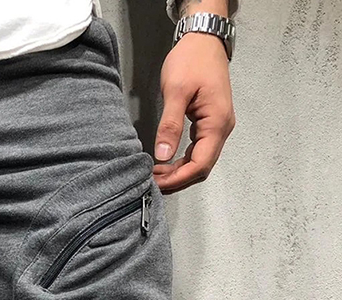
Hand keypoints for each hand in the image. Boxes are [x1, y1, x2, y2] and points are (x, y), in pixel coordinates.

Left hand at [153, 31, 235, 193]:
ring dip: (179, 171)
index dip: (179, 178)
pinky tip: (166, 162)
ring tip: (156, 174)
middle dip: (178, 178)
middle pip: (202, 167)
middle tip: (153, 182)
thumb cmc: (192, 60)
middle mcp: (222, 128)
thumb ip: (170, 124)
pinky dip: (182, 160)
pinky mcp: (209, 123)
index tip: (158, 183)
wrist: (203, 40)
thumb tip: (163, 155)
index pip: (201, 164)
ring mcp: (217, 126)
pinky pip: (198, 150)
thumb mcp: (176, 91)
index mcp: (217, 122)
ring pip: (200, 160)